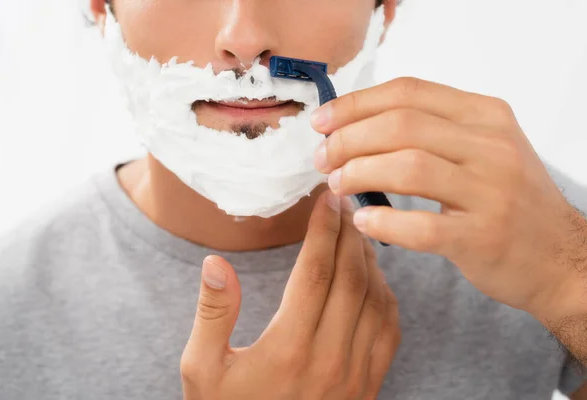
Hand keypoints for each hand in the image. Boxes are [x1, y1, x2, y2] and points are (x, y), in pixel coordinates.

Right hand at [181, 191, 399, 399]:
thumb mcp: (203, 370)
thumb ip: (212, 315)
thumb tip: (216, 263)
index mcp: (288, 349)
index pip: (315, 271)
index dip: (322, 229)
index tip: (324, 199)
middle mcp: (330, 358)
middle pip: (351, 277)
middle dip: (349, 233)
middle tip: (343, 204)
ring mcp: (356, 374)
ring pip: (376, 299)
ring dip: (370, 259)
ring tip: (356, 231)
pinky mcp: (368, 385)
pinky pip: (389, 329)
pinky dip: (386, 294)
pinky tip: (373, 276)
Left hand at [311, 77, 586, 319]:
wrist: (559, 257)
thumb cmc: (507, 200)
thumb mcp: (484, 149)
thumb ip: (432, 132)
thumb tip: (357, 128)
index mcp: (486, 116)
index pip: (409, 93)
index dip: (356, 104)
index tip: (322, 122)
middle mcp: (492, 146)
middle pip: (401, 125)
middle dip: (349, 140)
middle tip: (323, 159)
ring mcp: (491, 191)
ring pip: (408, 167)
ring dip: (359, 173)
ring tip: (336, 185)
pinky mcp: (483, 237)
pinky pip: (421, 225)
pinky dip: (383, 221)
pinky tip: (363, 221)